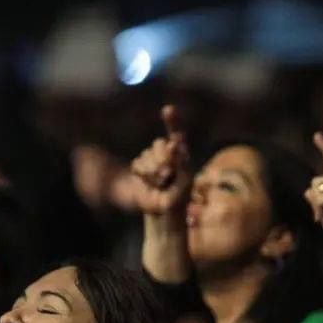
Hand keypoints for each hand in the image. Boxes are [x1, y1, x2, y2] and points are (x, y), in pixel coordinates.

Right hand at [131, 105, 191, 219]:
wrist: (161, 211)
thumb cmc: (178, 199)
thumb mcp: (184, 184)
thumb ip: (181, 164)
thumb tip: (173, 144)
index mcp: (181, 153)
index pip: (176, 133)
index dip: (172, 121)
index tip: (168, 110)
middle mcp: (167, 151)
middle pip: (159, 146)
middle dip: (162, 161)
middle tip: (167, 177)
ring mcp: (152, 157)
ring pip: (148, 156)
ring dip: (153, 173)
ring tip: (161, 184)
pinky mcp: (140, 165)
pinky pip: (138, 165)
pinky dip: (144, 176)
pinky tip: (150, 183)